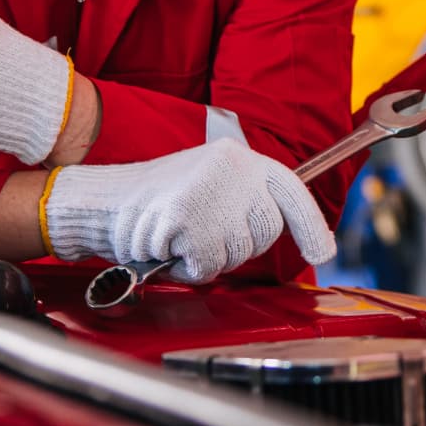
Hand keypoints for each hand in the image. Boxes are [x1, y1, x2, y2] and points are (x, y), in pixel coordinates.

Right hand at [43, 141, 336, 282]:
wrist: (103, 202)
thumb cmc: (153, 202)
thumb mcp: (208, 184)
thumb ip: (243, 200)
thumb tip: (276, 227)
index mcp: (240, 158)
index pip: (291, 192)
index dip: (310, 226)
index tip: (323, 253)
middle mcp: (234, 168)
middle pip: (264, 232)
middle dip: (237, 247)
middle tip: (201, 236)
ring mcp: (213, 192)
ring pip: (237, 253)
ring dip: (208, 257)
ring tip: (178, 237)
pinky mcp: (191, 218)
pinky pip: (207, 264)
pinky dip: (186, 267)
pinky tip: (167, 247)